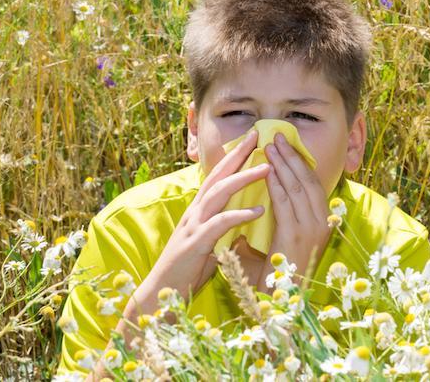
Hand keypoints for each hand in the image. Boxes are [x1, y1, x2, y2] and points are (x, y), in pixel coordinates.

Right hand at [145, 128, 271, 301]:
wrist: (162, 293)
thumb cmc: (188, 269)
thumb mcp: (209, 241)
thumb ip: (223, 226)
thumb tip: (244, 218)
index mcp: (199, 210)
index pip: (218, 176)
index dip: (235, 157)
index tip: (253, 139)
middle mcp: (195, 211)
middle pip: (218, 176)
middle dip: (239, 155)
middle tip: (258, 136)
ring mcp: (194, 225)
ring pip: (219, 193)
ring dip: (244, 178)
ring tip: (267, 169)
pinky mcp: (196, 243)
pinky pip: (220, 223)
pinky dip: (240, 214)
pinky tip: (259, 209)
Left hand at [256, 132, 330, 293]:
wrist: (280, 298)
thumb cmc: (278, 270)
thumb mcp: (285, 236)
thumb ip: (282, 215)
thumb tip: (269, 190)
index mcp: (322, 222)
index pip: (314, 183)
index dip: (300, 162)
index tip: (287, 144)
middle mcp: (321, 223)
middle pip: (308, 180)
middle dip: (292, 156)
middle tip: (277, 136)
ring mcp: (311, 229)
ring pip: (298, 187)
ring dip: (283, 164)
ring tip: (270, 146)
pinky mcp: (297, 235)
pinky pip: (285, 203)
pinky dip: (276, 183)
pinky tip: (266, 170)